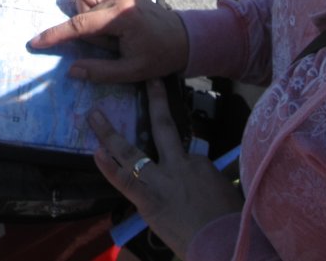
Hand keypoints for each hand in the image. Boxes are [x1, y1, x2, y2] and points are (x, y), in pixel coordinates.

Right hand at [28, 0, 188, 82]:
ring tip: (108, 29)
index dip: (55, 35)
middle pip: (81, 3)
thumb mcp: (132, 71)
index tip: (35, 43)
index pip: (80, 25)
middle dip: (84, 23)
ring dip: (88, 10)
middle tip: (106, 42)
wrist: (183, 39)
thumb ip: (100, 71)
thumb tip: (72, 70)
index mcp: (121, 17)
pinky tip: (106, 11)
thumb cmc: (159, 57)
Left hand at [91, 80, 243, 258]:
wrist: (225, 244)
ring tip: (94, 115)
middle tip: (149, 80)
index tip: (180, 167)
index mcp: (200, 164)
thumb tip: (223, 175)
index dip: (180, 157)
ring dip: (110, 133)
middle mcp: (179, 165)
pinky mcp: (149, 201)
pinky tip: (96, 153)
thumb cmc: (232, 223)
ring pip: (132, 152)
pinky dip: (109, 168)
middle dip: (156, 101)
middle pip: (164, 127)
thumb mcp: (231, 194)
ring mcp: (161, 181)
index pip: (185, 152)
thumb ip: (219, 180)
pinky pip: (126, 182)